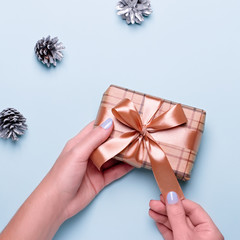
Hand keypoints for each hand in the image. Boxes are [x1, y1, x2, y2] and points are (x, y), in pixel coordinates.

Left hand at [0, 119, 132, 239]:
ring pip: (113, 156)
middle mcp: (89, 153)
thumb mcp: (77, 153)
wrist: (57, 203)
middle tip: (135, 131)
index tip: (122, 117)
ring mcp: (96, 166)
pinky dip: (125, 167)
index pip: (96, 128)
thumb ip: (94, 138)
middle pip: (107, 142)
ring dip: (124, 152)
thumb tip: (109, 123)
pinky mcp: (101, 179)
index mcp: (80, 143)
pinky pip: (115, 171)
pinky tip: (134, 163)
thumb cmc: (62, 175)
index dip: (108, 122)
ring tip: (138, 145)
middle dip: (120, 137)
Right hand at [149, 192, 223, 239]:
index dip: (178, 200)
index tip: (165, 195)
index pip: (192, 208)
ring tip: (151, 209)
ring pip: (175, 224)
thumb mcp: (183, 235)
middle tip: (153, 202)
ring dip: (162, 216)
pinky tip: (156, 219)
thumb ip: (176, 215)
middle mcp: (200, 235)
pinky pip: (171, 233)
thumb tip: (171, 196)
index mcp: (208, 230)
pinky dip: (163, 226)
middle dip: (166, 208)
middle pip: (181, 215)